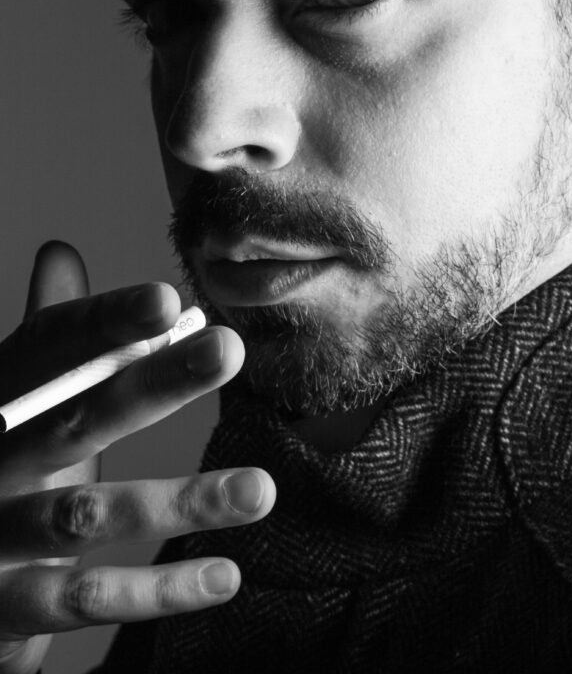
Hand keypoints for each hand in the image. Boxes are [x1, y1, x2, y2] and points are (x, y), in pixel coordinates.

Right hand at [0, 242, 274, 673]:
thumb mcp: (15, 399)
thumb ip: (47, 336)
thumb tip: (59, 248)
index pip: (47, 348)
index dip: (105, 324)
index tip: (169, 300)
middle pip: (75, 417)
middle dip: (153, 383)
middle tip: (230, 347)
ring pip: (87, 515)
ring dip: (180, 500)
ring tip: (262, 490)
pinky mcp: (6, 607)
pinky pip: (86, 601)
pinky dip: (158, 592)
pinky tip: (226, 577)